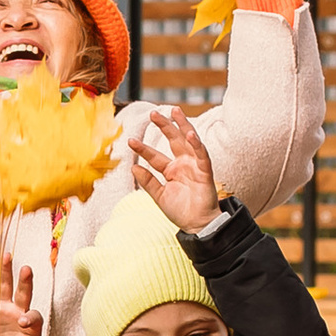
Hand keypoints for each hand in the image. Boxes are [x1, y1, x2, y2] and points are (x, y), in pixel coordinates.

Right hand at [0, 251, 56, 335]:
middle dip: (26, 281)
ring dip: (6, 272)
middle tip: (27, 269)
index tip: (23, 322)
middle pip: (23, 293)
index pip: (33, 315)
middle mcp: (18, 311)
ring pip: (5, 288)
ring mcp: (2, 309)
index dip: (29, 317)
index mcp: (31, 322)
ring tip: (7, 257)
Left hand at [129, 105, 220, 232]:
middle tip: (153, 113)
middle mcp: (183, 164)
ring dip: (183, 125)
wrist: (197, 225)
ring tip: (175, 111)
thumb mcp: (159, 196)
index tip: (130, 140)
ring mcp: (194, 166)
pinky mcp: (205, 171)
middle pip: (173, 140)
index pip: (155, 156)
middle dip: (164, 126)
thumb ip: (148, 182)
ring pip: (189, 141)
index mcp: (171, 170)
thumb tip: (133, 167)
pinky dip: (197, 144)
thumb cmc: (180, 211)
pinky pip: (202, 155)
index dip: (143, 148)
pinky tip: (190, 134)